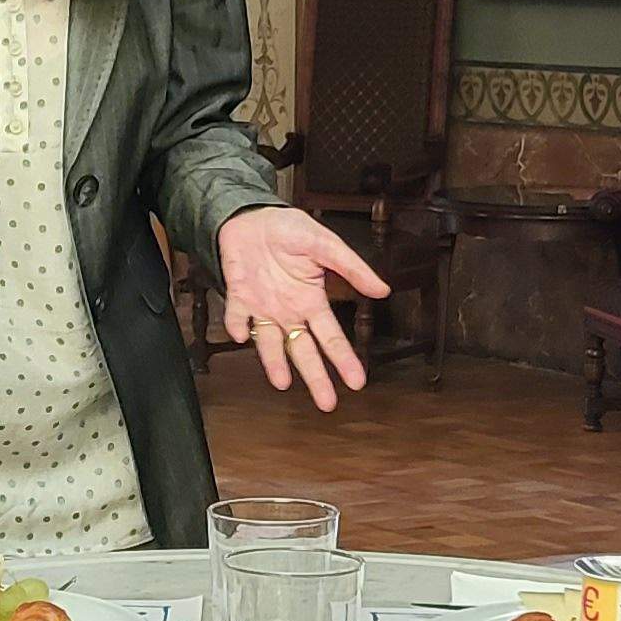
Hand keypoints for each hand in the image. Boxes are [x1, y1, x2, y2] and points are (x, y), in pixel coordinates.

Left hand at [218, 205, 388, 409]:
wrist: (252, 217)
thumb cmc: (289, 230)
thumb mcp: (325, 244)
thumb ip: (351, 268)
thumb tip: (382, 290)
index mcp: (311, 301)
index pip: (331, 338)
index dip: (344, 360)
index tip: (357, 382)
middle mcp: (288, 311)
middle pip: (304, 351)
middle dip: (316, 377)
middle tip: (327, 403)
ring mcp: (263, 308)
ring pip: (270, 344)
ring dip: (275, 362)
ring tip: (283, 382)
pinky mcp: (239, 297)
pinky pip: (237, 317)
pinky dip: (238, 326)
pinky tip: (241, 333)